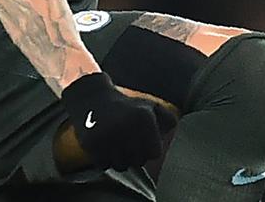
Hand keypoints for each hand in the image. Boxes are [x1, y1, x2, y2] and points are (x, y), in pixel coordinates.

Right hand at [59, 72, 176, 170]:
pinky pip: (104, 164)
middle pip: (138, 161)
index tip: (142, 141)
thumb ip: (168, 119)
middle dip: (135, 155)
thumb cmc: (125, 107)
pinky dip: (105, 160)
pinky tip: (105, 148)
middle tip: (128, 143)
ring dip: (120, 159)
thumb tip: (172, 135)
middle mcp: (126, 127)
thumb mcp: (150, 106)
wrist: (92, 98)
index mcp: (143, 118)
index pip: (154, 152)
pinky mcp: (93, 143)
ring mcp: (108, 136)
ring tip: (117, 147)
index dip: (149, 149)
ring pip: (121, 165)